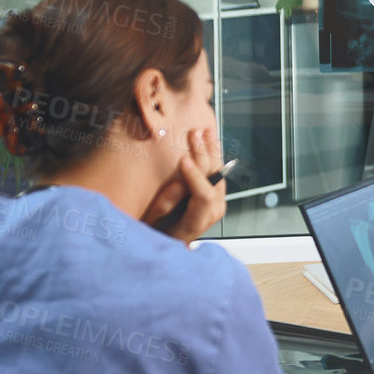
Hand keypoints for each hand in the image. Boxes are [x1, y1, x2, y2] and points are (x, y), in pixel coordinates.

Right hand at [142, 127, 225, 243]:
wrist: (172, 241)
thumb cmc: (160, 232)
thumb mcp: (154, 221)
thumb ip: (166, 204)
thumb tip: (179, 184)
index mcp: (198, 222)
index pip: (204, 196)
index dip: (195, 177)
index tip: (184, 160)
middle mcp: (212, 212)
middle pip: (215, 180)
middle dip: (204, 155)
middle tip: (195, 136)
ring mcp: (217, 203)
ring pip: (219, 173)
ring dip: (212, 151)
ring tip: (206, 132)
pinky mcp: (216, 196)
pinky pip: (218, 173)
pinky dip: (214, 156)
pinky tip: (210, 142)